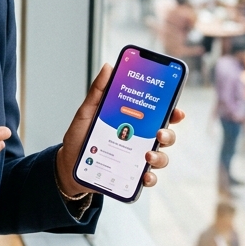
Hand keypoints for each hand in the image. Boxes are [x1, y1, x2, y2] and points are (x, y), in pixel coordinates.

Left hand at [54, 64, 185, 196]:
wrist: (68, 164)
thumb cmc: (80, 137)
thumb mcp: (86, 112)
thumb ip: (98, 91)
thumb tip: (109, 68)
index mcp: (131, 121)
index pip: (157, 115)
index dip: (171, 112)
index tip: (176, 110)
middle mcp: (138, 139)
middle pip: (164, 136)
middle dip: (168, 134)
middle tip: (159, 133)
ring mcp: (137, 158)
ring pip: (161, 157)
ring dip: (159, 156)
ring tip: (147, 155)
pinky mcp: (131, 176)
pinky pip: (148, 178)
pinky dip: (150, 178)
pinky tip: (144, 176)